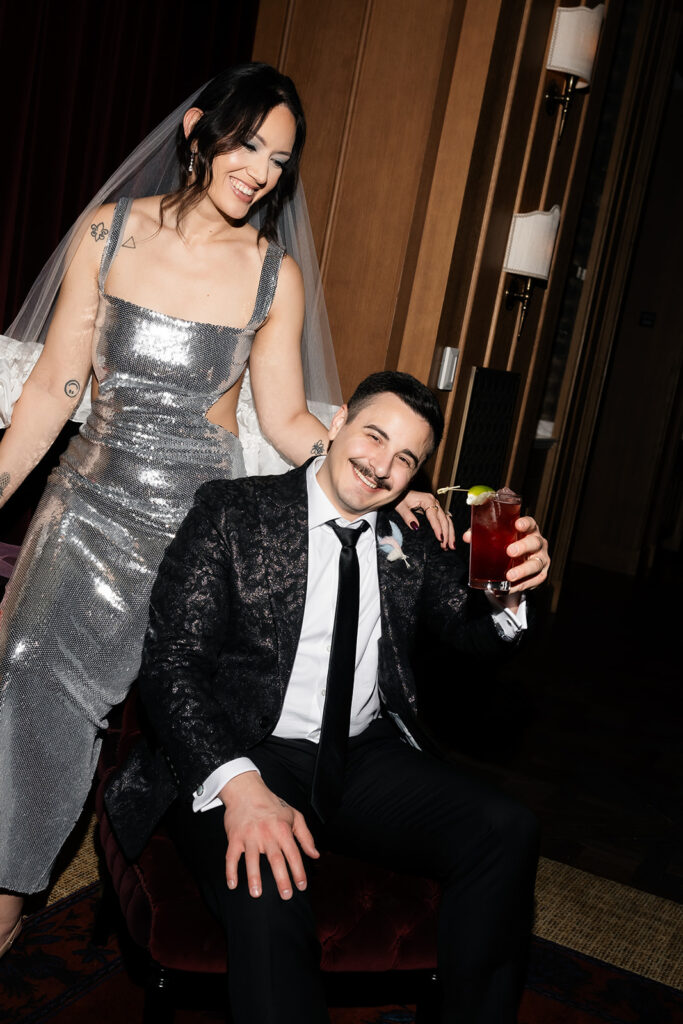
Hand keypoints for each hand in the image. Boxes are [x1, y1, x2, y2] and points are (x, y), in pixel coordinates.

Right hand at [221, 772, 318, 899]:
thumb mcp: (294, 816)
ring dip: (254, 877)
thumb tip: (315, 855)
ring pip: (251, 859)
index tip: (302, 886)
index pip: (293, 854)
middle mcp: (267, 834)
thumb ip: (305, 836)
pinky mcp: (235, 837)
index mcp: (283, 829)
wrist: (246, 791)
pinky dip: (230, 870)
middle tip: (286, 896)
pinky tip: (232, 884)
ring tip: (256, 894)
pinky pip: (231, 856)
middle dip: (281, 879)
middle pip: (275, 859)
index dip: (299, 871)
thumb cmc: (272, 805)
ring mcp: (249, 836)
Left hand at [396, 491, 455, 549]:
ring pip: (447, 520)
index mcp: (427, 500)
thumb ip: (407, 516)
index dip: (438, 528)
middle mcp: (434, 502)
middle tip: (447, 546)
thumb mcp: (401, 507)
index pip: (435, 517)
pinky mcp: (434, 509)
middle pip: (444, 519)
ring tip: (451, 546)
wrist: (399, 491)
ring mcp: (436, 505)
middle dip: (447, 534)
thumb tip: (416, 527)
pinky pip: (443, 520)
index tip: (440, 538)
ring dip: (450, 533)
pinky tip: (448, 538)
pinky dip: (446, 529)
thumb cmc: (399, 498)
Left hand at [464, 515, 549, 595]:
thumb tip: (468, 537)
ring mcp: (541, 559)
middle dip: (523, 546)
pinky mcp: (541, 575)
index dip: (525, 523)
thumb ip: (483, 536)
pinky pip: (533, 581)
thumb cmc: (507, 547)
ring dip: (523, 570)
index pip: (530, 524)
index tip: (517, 524)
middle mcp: (538, 544)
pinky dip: (521, 585)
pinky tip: (510, 587)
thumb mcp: (497, 540)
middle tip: (510, 551)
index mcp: (528, 531)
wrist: (518, 566)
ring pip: (536, 564)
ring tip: (509, 576)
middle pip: (535, 542)